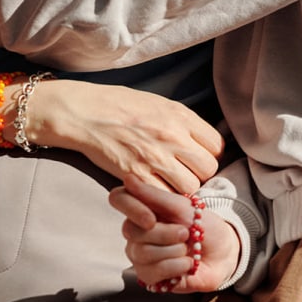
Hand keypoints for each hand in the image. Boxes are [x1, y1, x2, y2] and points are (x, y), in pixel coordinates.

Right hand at [32, 80, 223, 194]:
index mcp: (180, 116)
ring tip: (170, 183)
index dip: (209, 154)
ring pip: (190, 186)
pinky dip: (162, 197)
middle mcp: (172, 136)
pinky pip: (164, 196)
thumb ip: (182, 122)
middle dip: (199, 174)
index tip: (198, 158)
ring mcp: (154, 157)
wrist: (85, 113)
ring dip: (183, 189)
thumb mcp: (158, 103)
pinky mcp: (136, 175)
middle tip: (185, 173)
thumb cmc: (119, 105)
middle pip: (208, 168)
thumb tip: (201, 139)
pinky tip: (154, 189)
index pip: (217, 145)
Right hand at [110, 175, 238, 292]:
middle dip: (165, 234)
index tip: (152, 218)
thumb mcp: (182, 206)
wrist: (223, 253)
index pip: (118, 198)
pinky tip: (186, 265)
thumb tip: (127, 178)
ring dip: (174, 251)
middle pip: (132, 231)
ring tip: (188, 250)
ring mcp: (140, 255)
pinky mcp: (149, 276)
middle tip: (186, 233)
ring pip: (142, 253)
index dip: (132, 208)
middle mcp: (136, 231)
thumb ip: (153, 195)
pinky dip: (176, 267)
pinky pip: (151, 272)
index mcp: (143, 208)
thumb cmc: (203, 225)